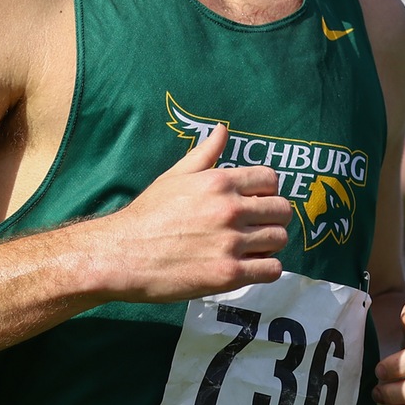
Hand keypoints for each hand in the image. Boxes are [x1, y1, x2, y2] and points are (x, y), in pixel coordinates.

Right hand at [93, 123, 296, 301]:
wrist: (122, 255)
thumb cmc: (147, 215)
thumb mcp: (174, 176)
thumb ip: (205, 154)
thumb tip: (223, 129)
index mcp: (219, 182)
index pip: (271, 179)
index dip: (266, 191)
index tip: (254, 202)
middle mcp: (230, 210)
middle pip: (282, 211)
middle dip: (272, 218)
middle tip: (255, 227)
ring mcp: (231, 243)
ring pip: (279, 240)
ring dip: (269, 244)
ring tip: (250, 248)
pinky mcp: (229, 275)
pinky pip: (271, 270)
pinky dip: (265, 268)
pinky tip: (249, 266)